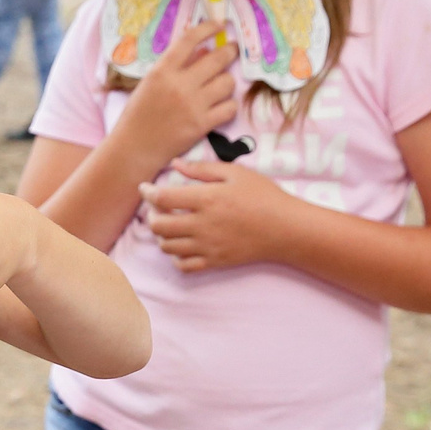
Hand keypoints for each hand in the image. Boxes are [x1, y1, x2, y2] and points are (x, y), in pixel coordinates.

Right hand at [111, 25, 237, 163]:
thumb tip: (205, 50)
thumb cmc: (140, 113)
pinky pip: (229, 108)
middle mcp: (179, 85)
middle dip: (230, 51)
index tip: (220, 24)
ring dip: (227, 82)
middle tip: (232, 50)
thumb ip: (176, 65)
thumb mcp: (152, 83)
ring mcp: (193, 105)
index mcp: (163, 70)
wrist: (134, 148)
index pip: (190, 39)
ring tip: (221, 85)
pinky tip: (221, 106)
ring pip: (228, 83)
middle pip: (218, 59)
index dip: (208, 28)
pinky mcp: (202, 125)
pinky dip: (228, 106)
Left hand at [139, 157, 312, 272]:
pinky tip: (182, 245)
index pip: (163, 198)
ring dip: (162, 235)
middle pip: (159, 225)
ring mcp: (207, 246)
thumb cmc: (264, 196)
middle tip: (158, 207)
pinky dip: (175, 256)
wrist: (286, 229)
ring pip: (167, 247)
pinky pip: (183, 265)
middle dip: (152, 215)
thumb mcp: (235, 173)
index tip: (145, 188)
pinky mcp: (214, 262)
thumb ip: (202, 169)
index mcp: (206, 199)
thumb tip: (176, 164)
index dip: (147, 192)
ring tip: (170, 224)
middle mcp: (202, 225)